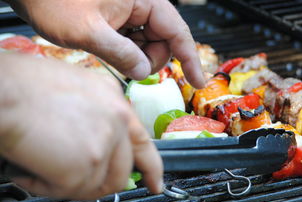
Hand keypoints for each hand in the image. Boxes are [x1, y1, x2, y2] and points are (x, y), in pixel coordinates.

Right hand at [0, 53, 162, 199]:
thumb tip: (96, 143)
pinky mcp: (85, 165)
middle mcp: (117, 121)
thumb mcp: (74, 88)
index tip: (154, 184)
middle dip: (99, 184)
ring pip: (98, 186)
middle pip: (122, 171)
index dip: (152, 169)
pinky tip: (30, 170)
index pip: (143, 143)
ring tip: (43, 169)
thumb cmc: (22, 85)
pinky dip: (45, 187)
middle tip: (76, 183)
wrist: (1, 91)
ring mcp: (104, 144)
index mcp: (115, 101)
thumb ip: (96, 115)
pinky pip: (69, 192)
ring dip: (69, 185)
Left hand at [8, 0, 204, 87]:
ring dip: (135, 55)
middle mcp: (141, 2)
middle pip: (164, 40)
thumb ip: (122, 54)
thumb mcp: (89, 32)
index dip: (190, 59)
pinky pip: (133, 39)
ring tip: (108, 48)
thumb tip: (144, 72)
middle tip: (127, 63)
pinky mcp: (119, 16)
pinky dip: (125, 50)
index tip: (199, 82)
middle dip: (151, 58)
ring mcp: (130, 9)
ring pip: (148, 42)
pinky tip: (107, 46)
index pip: (178, 32)